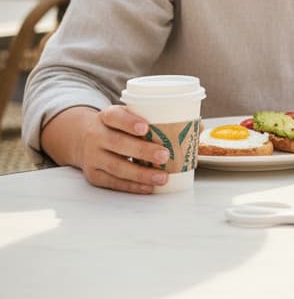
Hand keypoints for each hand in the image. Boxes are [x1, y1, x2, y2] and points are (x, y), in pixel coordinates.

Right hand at [46, 105, 171, 193]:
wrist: (83, 139)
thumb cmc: (117, 127)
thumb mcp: (130, 116)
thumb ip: (159, 119)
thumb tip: (199, 127)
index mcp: (107, 116)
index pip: (115, 116)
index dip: (129, 122)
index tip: (146, 128)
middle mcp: (96, 135)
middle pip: (117, 143)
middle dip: (142, 151)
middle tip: (164, 155)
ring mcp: (93, 156)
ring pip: (116, 166)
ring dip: (141, 174)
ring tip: (162, 177)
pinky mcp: (93, 174)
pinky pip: (112, 182)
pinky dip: (132, 186)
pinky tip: (148, 187)